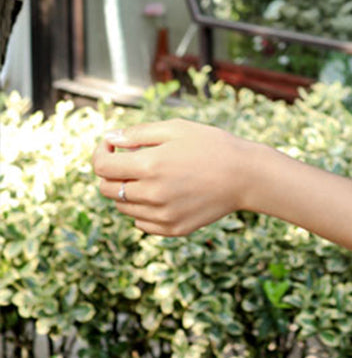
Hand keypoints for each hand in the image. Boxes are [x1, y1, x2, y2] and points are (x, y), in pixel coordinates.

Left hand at [93, 119, 251, 235]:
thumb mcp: (178, 128)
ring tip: (153, 176)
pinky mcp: (171, 229)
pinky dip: (143, 209)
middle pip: (108, 189)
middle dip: (112, 173)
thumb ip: (139, 132)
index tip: (110, 147)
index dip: (100, 153)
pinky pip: (141, 222)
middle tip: (131, 160)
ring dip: (128, 190)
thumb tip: (110, 138)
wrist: (246, 175)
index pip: (102, 166)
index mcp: (151, 165)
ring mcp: (161, 215)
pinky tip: (164, 193)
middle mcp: (151, 194)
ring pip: (123, 207)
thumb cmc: (213, 145)